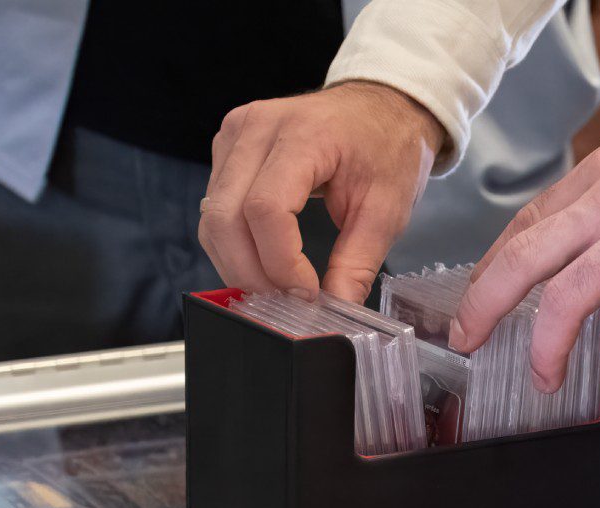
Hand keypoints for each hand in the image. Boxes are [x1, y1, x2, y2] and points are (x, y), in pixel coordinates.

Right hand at [199, 82, 445, 301]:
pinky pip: (213, 208)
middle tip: (285, 301)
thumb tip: (337, 309)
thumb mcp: (387, 209)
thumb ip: (358, 262)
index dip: (280, 262)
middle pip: (225, 217)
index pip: (265, 208)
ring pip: (212, 218)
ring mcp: (236, 134)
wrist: (378, 107)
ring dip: (237, 263)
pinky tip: (263, 259)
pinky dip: (233, 243)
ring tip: (276, 286)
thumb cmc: (385, 148)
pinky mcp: (227, 147)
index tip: (307, 292)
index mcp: (305, 134)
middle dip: (251, 273)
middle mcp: (258, 128)